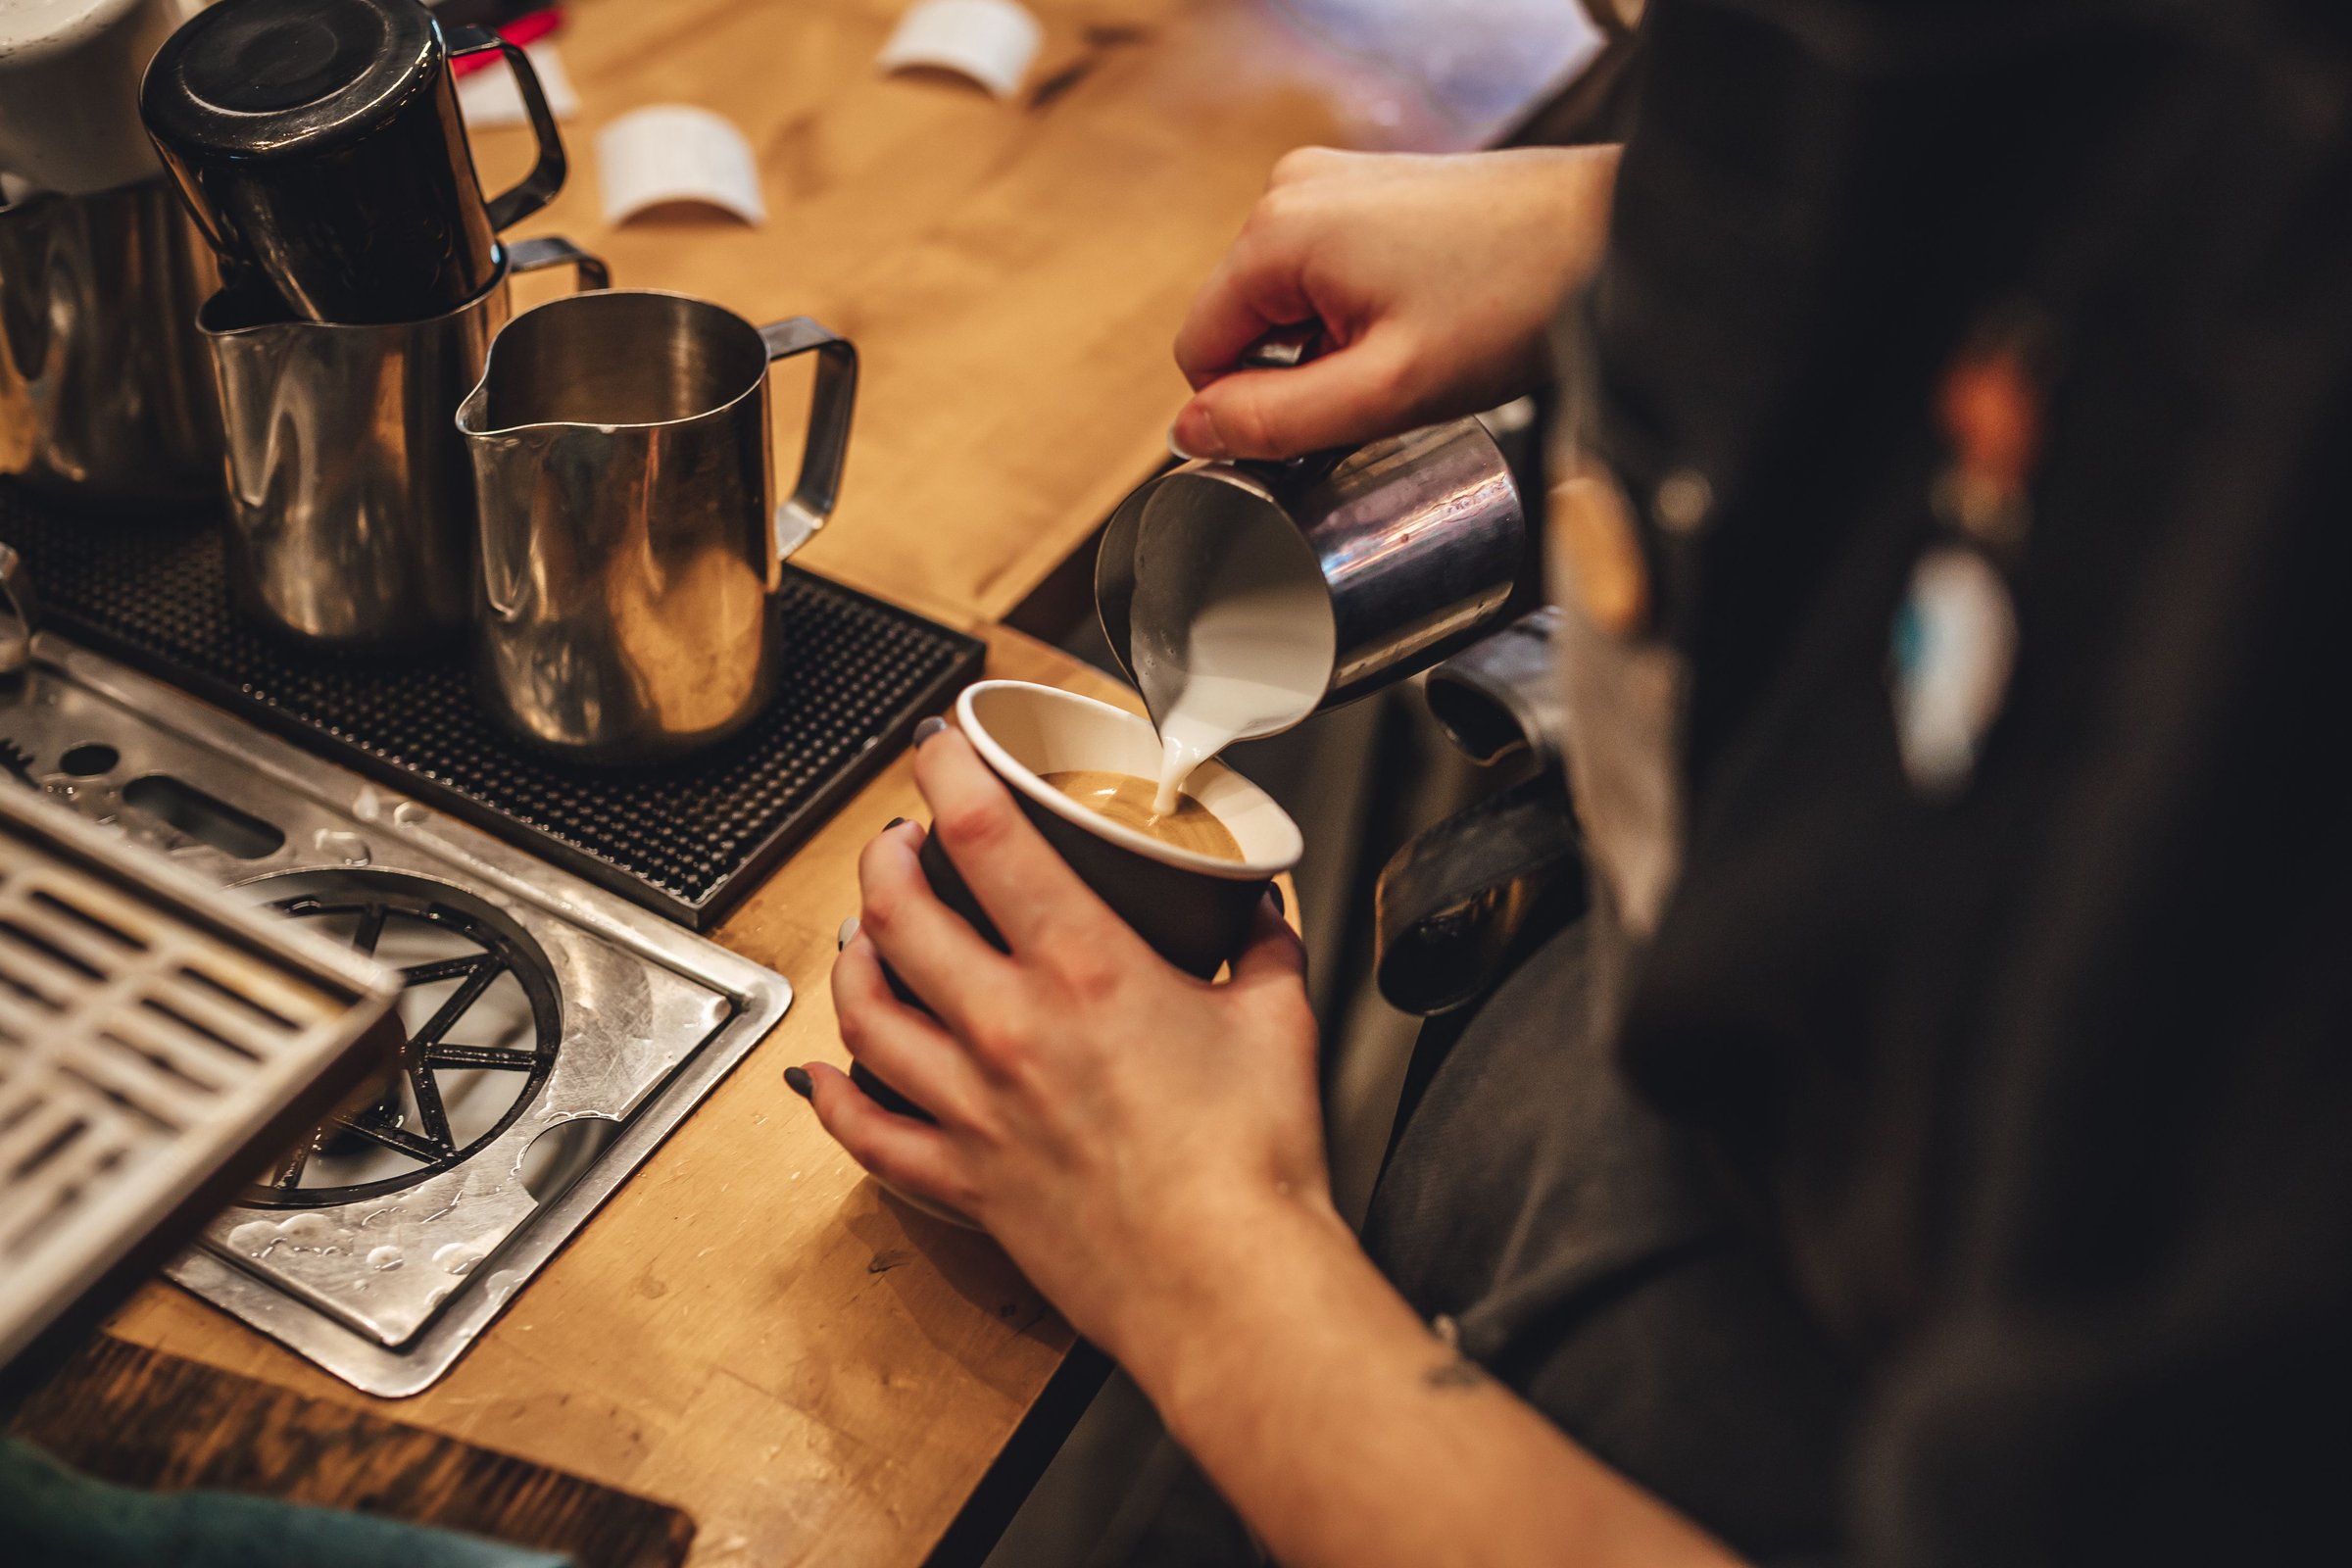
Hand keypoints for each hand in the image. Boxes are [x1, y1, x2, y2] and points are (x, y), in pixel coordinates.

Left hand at [799, 727, 1335, 1358]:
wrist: (1225, 1287)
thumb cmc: (1252, 1167)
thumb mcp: (1278, 1019)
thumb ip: (1264, 947)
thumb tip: (1259, 911)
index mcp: (1085, 971)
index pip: (984, 835)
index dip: (946, 770)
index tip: (939, 745)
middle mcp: (1008, 1029)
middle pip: (897, 913)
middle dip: (884, 857)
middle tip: (898, 840)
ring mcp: (973, 1107)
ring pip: (863, 1010)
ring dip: (852, 957)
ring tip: (861, 932)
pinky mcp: (963, 1179)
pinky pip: (869, 1129)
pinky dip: (835, 1095)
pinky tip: (824, 1073)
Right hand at [1171, 144, 1619, 459]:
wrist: (1610, 237)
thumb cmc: (1517, 300)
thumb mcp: (1384, 391)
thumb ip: (1274, 420)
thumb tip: (1192, 432)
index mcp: (1277, 231)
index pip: (1199, 350)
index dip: (1248, 408)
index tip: (1322, 425)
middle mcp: (1292, 189)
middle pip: (1242, 323)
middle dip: (1297, 372)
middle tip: (1384, 387)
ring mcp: (1333, 181)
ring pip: (1286, 303)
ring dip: (1331, 345)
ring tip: (1413, 350)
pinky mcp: (1371, 188)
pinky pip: (1325, 273)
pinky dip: (1359, 313)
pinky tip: (1421, 320)